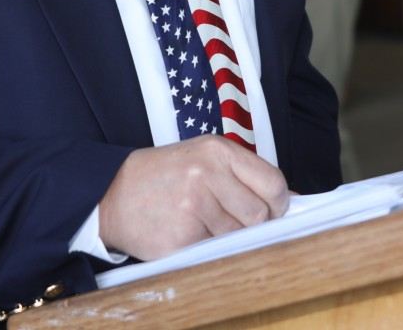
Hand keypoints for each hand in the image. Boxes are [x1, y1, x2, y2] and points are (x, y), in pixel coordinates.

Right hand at [98, 135, 289, 259]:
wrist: (112, 192)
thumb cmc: (165, 175)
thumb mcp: (204, 159)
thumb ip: (244, 176)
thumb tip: (290, 201)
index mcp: (217, 151)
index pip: (273, 183)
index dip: (279, 203)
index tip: (271, 210)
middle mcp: (207, 175)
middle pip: (260, 215)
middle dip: (253, 224)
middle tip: (231, 220)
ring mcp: (193, 207)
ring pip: (239, 237)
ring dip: (227, 237)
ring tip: (201, 222)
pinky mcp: (181, 237)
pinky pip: (214, 252)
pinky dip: (206, 248)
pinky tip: (187, 232)